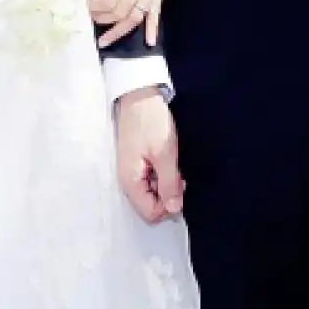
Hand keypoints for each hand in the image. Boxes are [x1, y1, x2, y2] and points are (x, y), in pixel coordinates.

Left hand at [89, 0, 171, 47]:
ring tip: (108, 40)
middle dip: (104, 19)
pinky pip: (156, 10)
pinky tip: (150, 41)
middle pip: (120, 12)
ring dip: (121, 30)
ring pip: (136, 17)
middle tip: (93, 18)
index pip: (108, 2)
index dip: (95, 9)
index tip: (88, 6)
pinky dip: (153, 27)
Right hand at [114, 88, 183, 221]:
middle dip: (168, 193)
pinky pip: (151, 179)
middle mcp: (128, 181)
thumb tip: (174, 210)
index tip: (180, 184)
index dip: (169, 204)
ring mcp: (132, 172)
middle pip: (151, 204)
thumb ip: (169, 184)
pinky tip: (167, 158)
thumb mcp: (164, 153)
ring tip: (172, 162)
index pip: (151, 214)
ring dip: (167, 182)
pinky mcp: (138, 162)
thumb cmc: (150, 121)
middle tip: (178, 172)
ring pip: (153, 191)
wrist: (139, 95)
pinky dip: (162, 172)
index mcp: (130, 182)